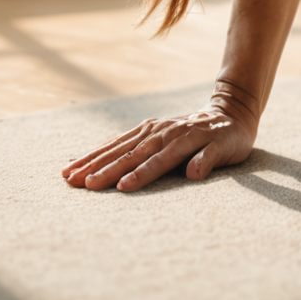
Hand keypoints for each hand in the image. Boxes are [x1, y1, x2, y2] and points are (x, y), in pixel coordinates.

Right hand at [62, 101, 255, 191]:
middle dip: (106, 169)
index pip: (158, 160)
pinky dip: (100, 151)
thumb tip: (194, 173)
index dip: (140, 174)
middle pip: (131, 153)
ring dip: (94, 160)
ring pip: (119, 146)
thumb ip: (210, 159)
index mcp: (182, 140)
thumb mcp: (228, 149)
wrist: (229, 112)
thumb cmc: (230, 139)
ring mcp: (152, 128)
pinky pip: (119, 140)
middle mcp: (163, 132)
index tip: (121, 187)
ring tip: (70, 174)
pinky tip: (82, 161)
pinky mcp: (146, 127)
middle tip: (82, 184)